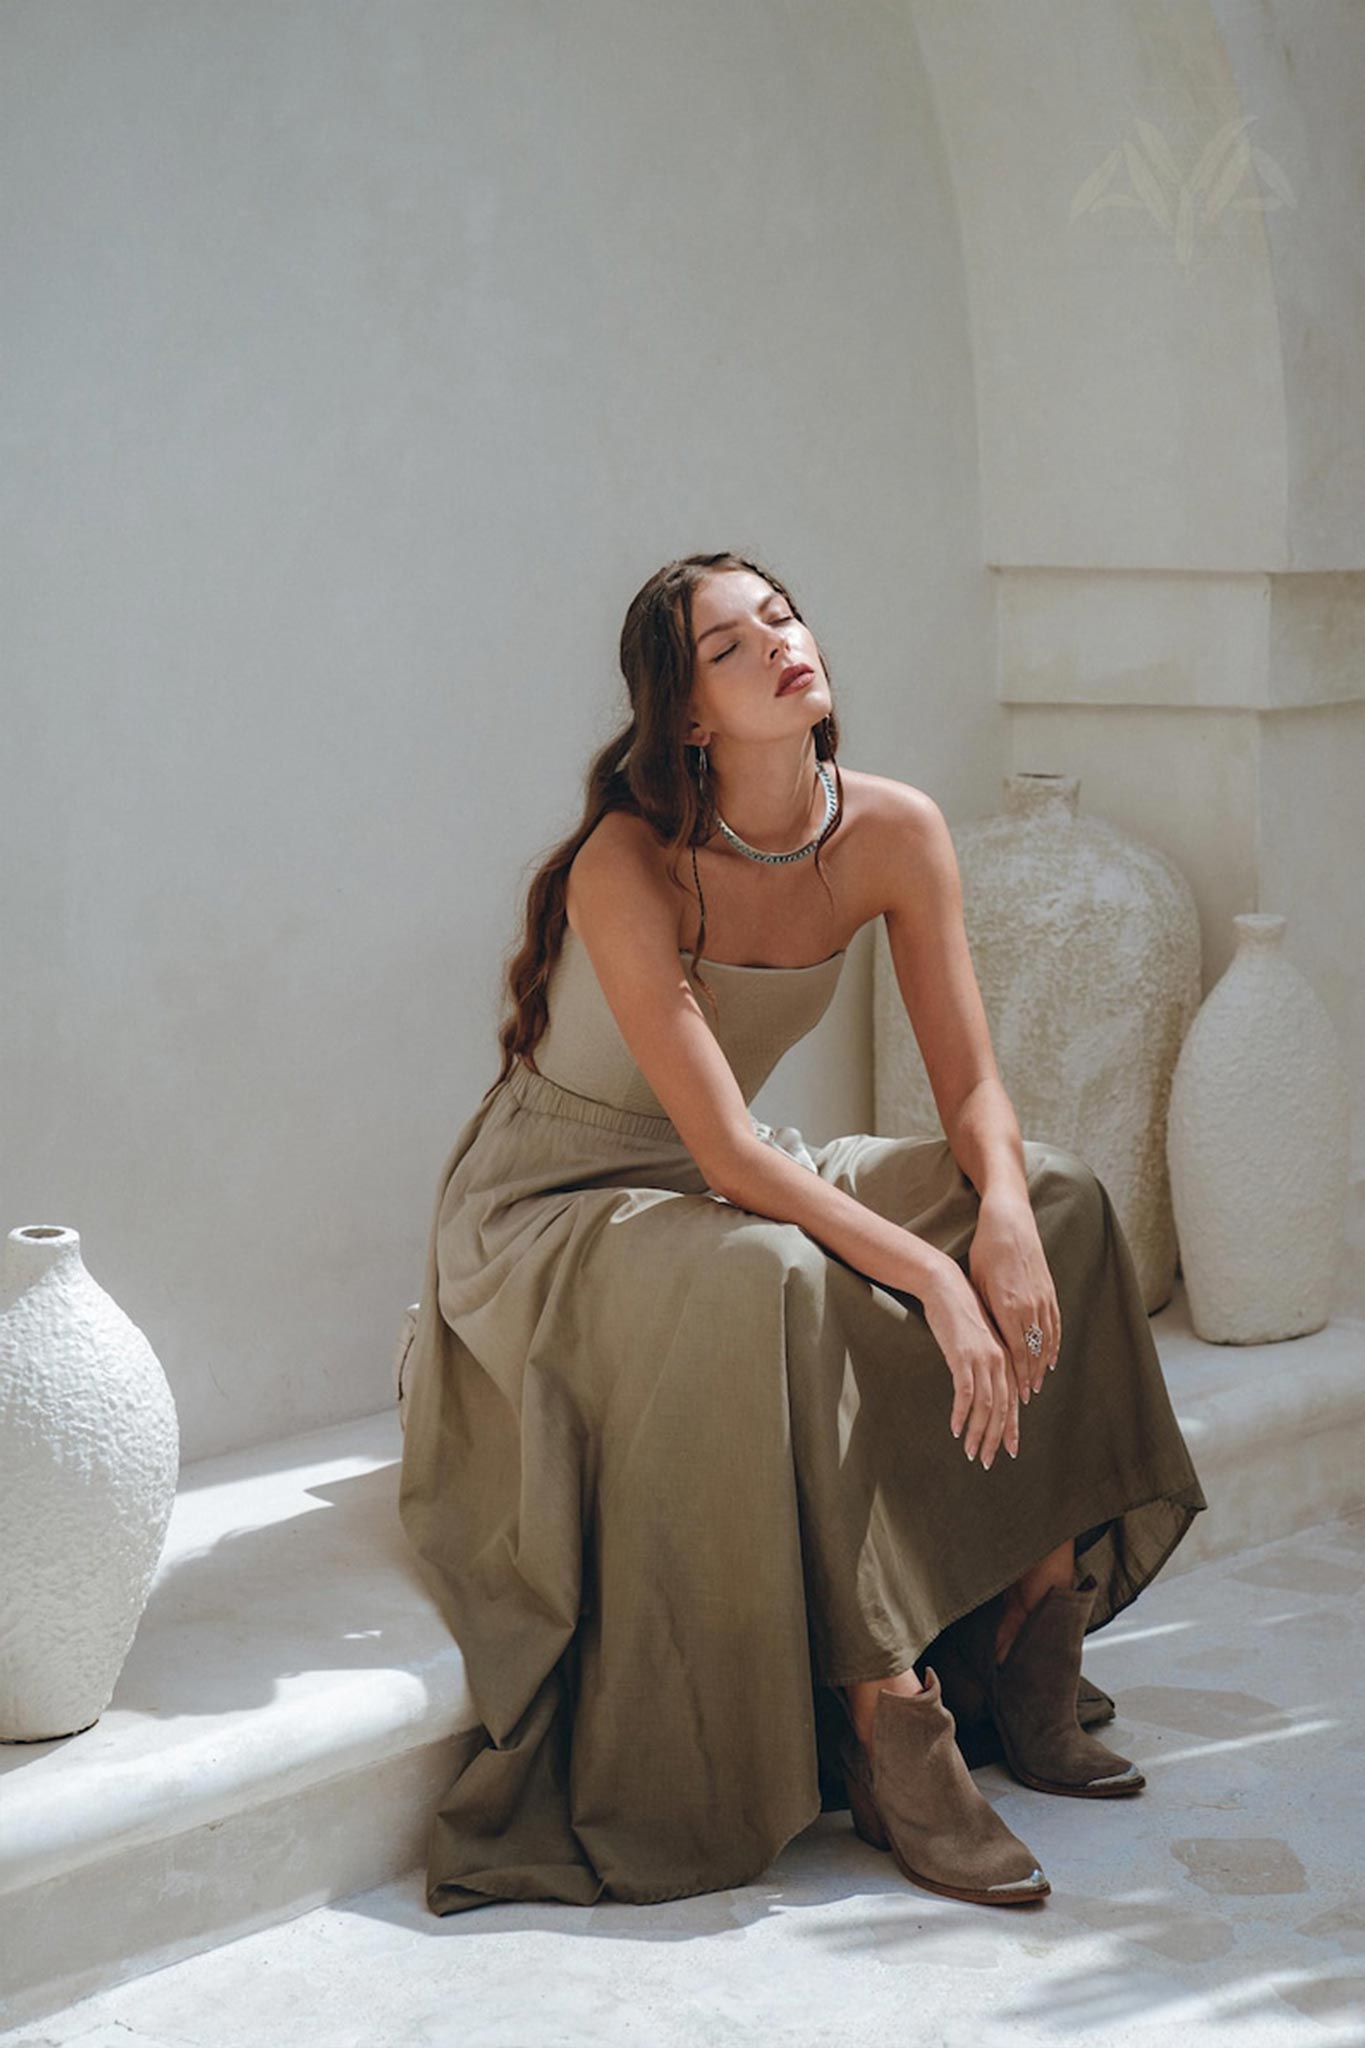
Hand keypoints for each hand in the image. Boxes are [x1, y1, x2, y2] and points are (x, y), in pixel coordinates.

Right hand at [919, 1257, 1018, 1469]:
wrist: (946, 1287)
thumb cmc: (959, 1312)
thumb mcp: (977, 1339)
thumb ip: (985, 1361)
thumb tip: (983, 1386)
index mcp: (1005, 1358)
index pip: (1012, 1401)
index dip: (1011, 1429)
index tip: (1008, 1450)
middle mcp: (999, 1361)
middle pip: (1002, 1409)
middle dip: (994, 1439)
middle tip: (985, 1460)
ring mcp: (982, 1360)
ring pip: (986, 1407)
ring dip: (977, 1433)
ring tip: (969, 1452)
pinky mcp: (963, 1357)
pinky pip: (965, 1394)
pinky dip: (961, 1414)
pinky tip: (954, 1429)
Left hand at [967, 1189, 1061, 1405]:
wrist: (1010, 1223)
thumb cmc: (986, 1252)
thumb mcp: (977, 1282)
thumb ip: (985, 1312)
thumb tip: (985, 1340)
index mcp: (1008, 1307)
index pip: (1017, 1352)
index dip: (1018, 1376)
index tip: (1016, 1396)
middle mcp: (1029, 1307)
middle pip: (1033, 1352)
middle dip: (1030, 1378)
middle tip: (1025, 1400)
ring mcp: (1043, 1299)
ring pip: (1046, 1341)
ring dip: (1042, 1365)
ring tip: (1037, 1384)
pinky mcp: (1050, 1291)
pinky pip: (1055, 1325)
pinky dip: (1054, 1344)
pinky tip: (1051, 1358)